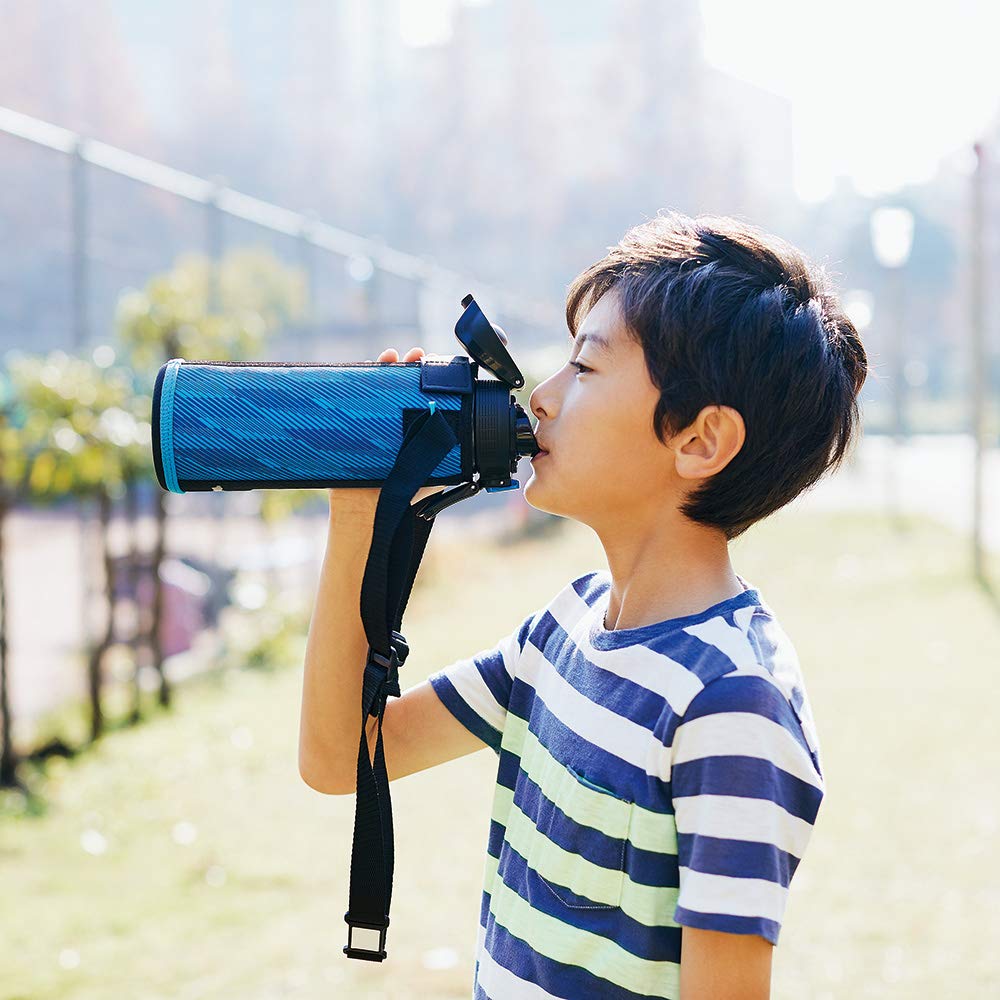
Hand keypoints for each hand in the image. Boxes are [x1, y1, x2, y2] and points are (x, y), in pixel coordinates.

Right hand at [327, 345, 448, 508]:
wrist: (366, 511)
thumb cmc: (398, 495)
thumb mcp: (428, 478)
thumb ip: (445, 465)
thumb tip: (470, 456)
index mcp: (412, 430)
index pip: (422, 399)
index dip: (429, 383)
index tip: (436, 369)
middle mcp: (393, 422)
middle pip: (401, 388)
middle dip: (409, 369)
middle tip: (418, 356)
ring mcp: (371, 423)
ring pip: (378, 388)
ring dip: (386, 367)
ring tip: (393, 356)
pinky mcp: (350, 427)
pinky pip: (352, 400)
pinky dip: (358, 380)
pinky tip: (369, 366)